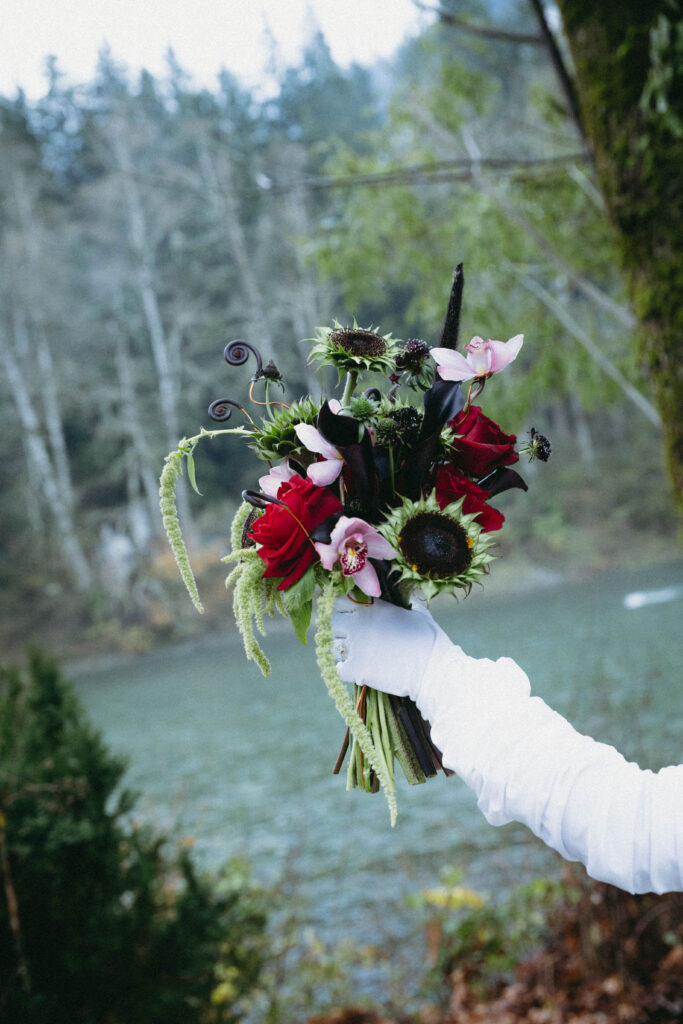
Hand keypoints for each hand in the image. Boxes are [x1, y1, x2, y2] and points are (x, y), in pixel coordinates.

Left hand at [332, 597, 462, 712]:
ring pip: (330, 644)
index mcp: (371, 606)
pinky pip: (338, 668)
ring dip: (338, 648)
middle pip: (330, 620)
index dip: (340, 606)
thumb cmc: (430, 640)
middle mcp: (358, 623)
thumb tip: (408, 596)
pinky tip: (355, 669)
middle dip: (335, 627)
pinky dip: (344, 669)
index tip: (347, 613)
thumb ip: (407, 602)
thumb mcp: (419, 613)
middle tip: (347, 635)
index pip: (339, 599)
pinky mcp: (355, 669)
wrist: (433, 670)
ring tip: (353, 653)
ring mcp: (354, 646)